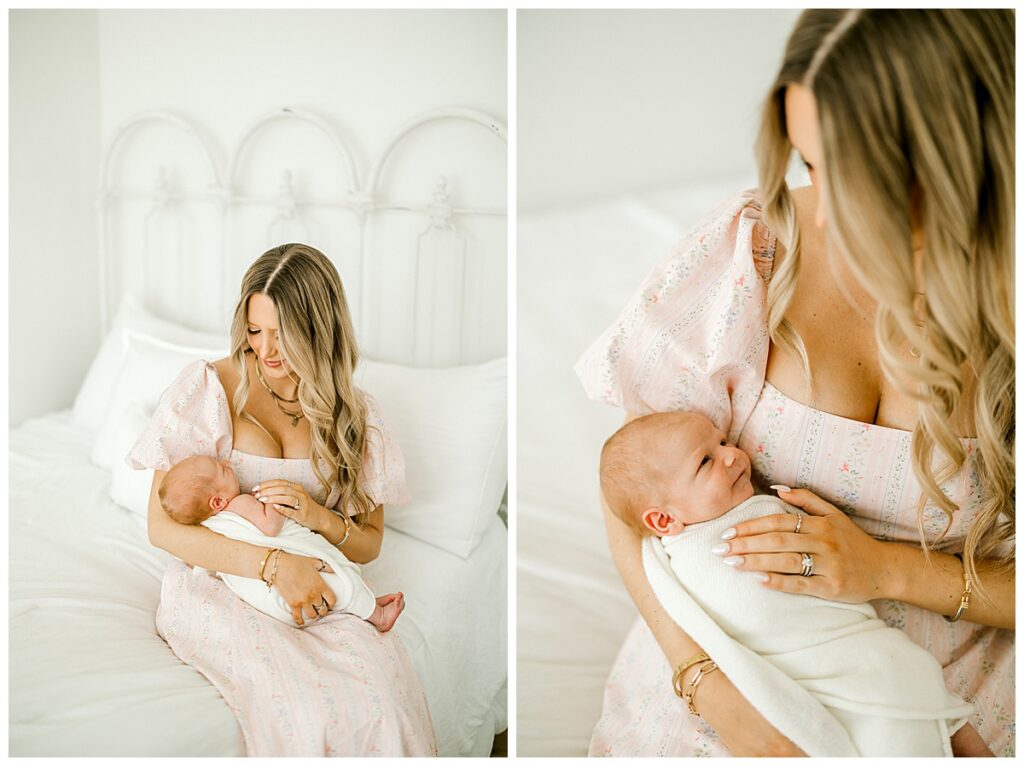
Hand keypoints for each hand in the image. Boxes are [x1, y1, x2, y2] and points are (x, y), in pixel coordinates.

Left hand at [253, 479, 318, 528]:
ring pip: (287, 498)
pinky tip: (275, 507)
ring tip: (262, 500)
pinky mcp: (303, 515)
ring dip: (273, 498)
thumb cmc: (302, 507)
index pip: (280, 482)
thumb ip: (282, 492)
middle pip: (283, 488)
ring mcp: (303, 504)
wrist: (319, 517)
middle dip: (268, 490)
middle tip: (256, 495)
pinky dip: (283, 509)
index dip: (266, 484)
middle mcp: (300, 493)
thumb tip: (262, 492)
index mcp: (297, 487)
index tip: (255, 488)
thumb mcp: (295, 496)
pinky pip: (292, 511)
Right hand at [272, 551, 336, 625]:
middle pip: (323, 610)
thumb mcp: (314, 562)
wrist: (279, 566)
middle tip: (320, 608)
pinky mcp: (293, 604)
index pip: (332, 600)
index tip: (329, 602)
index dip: (331, 603)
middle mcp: (314, 595)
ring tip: (312, 612)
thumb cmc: (296, 562)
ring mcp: (303, 601)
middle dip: (323, 610)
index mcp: (320, 585)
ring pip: (312, 615)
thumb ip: (326, 567)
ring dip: (313, 615)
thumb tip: (333, 569)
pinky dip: (300, 621)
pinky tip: (301, 622)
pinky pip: (298, 617)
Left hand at [717, 487, 893, 602]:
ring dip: (755, 561)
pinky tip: (758, 580)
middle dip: (745, 544)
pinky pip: (801, 584)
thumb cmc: (853, 541)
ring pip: (786, 561)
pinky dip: (779, 581)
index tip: (728, 532)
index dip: (751, 526)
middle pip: (777, 541)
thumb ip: (806, 499)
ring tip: (732, 563)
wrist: (885, 569)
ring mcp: (829, 565)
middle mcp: (824, 542)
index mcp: (820, 523)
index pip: (778, 522)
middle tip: (720, 549)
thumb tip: (777, 488)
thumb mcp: (834, 515)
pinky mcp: (832, 587)